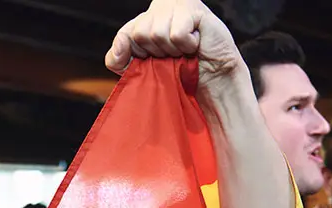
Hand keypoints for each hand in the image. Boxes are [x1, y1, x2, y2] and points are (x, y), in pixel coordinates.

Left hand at [105, 0, 242, 84]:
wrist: (212, 77)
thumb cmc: (179, 71)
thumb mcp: (141, 69)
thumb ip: (119, 59)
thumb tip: (119, 48)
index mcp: (145, 19)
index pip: (124, 35)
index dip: (132, 54)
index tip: (147, 60)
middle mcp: (159, 7)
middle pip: (140, 34)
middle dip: (157, 53)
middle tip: (173, 55)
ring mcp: (176, 5)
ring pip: (157, 33)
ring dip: (173, 50)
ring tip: (185, 49)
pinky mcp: (194, 9)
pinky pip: (176, 34)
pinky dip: (186, 46)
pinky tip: (196, 42)